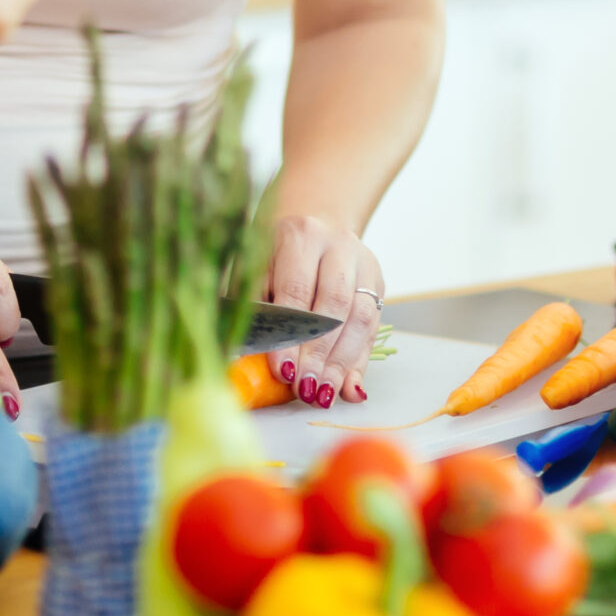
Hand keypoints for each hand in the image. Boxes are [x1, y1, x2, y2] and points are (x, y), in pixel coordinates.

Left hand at [264, 213, 384, 409]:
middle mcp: (338, 245)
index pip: (297, 291)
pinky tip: (348, 388)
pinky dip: (360, 361)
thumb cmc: (273, 252)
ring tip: (324, 394)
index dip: (291, 336)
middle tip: (306, 389)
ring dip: (342, 362)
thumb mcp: (253, 268)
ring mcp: (363, 264)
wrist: (315, 220)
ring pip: (360, 318)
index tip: (284, 371)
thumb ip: (251, 308)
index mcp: (300, 236)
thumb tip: (238, 359)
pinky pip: (373, 328)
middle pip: (335, 306)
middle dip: (320, 354)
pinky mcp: (378, 282)